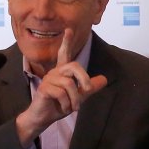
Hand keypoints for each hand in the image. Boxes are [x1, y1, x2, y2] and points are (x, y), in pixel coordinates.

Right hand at [15, 28, 106, 145]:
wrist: (43, 118)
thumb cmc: (58, 105)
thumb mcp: (78, 97)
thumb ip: (90, 88)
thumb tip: (104, 79)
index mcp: (62, 72)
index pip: (64, 54)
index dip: (67, 42)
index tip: (69, 29)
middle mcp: (55, 73)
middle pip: (74, 66)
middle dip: (84, 79)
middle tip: (87, 91)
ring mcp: (48, 80)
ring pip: (69, 84)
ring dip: (75, 100)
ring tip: (73, 107)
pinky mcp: (44, 88)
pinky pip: (61, 93)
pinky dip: (66, 104)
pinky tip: (63, 108)